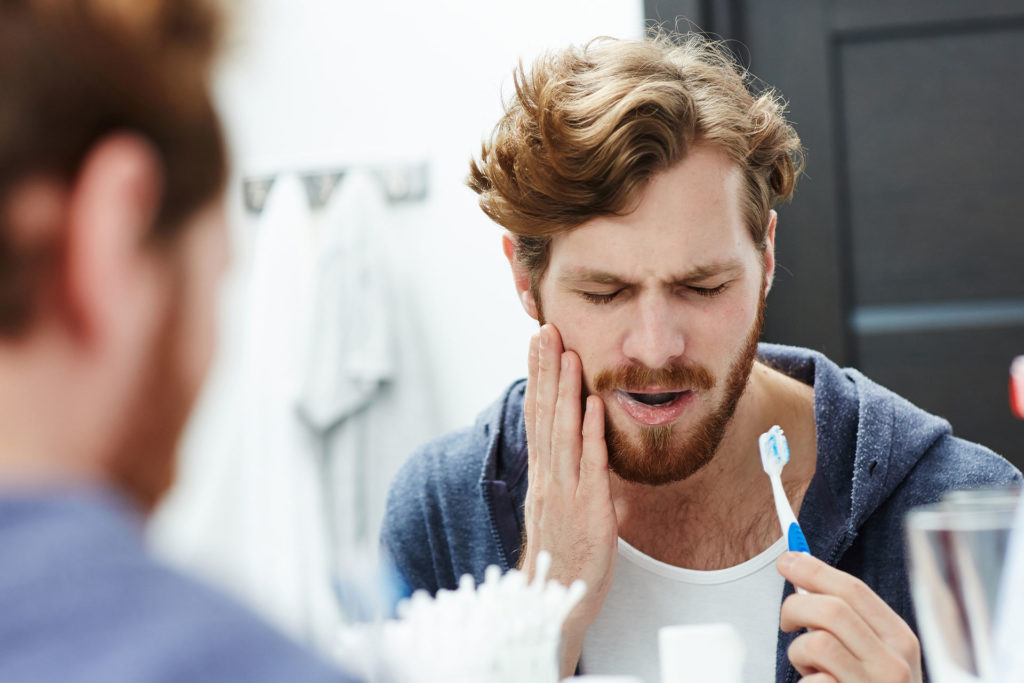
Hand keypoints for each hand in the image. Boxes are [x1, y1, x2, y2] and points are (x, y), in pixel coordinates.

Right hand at [520, 324, 617, 676]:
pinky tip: (592, 404)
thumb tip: (579, 448)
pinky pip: (590, 464)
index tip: (537, 344)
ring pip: (562, 431)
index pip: (536, 416)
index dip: (537, 378)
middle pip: (543, 414)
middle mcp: (548, 477)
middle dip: (545, 370)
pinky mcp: (588, 509)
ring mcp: (565, 492)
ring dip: (565, 390)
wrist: (553, 602)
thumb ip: (566, 476)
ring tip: (567, 353)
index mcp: (542, 475)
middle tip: (545, 330)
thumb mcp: (559, 509)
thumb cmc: (561, 558)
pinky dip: (591, 432)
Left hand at [777, 551, 922, 682]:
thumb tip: (802, 574)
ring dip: (798, 651)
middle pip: (831, 609)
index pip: (854, 590)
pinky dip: (804, 682)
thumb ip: (847, 619)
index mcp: (900, 640)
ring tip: (807, 665)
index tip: (787, 560)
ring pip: (817, 642)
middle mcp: (894, 663)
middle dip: (795, 607)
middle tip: (787, 621)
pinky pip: (812, 681)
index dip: (814, 569)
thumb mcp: (874, 654)